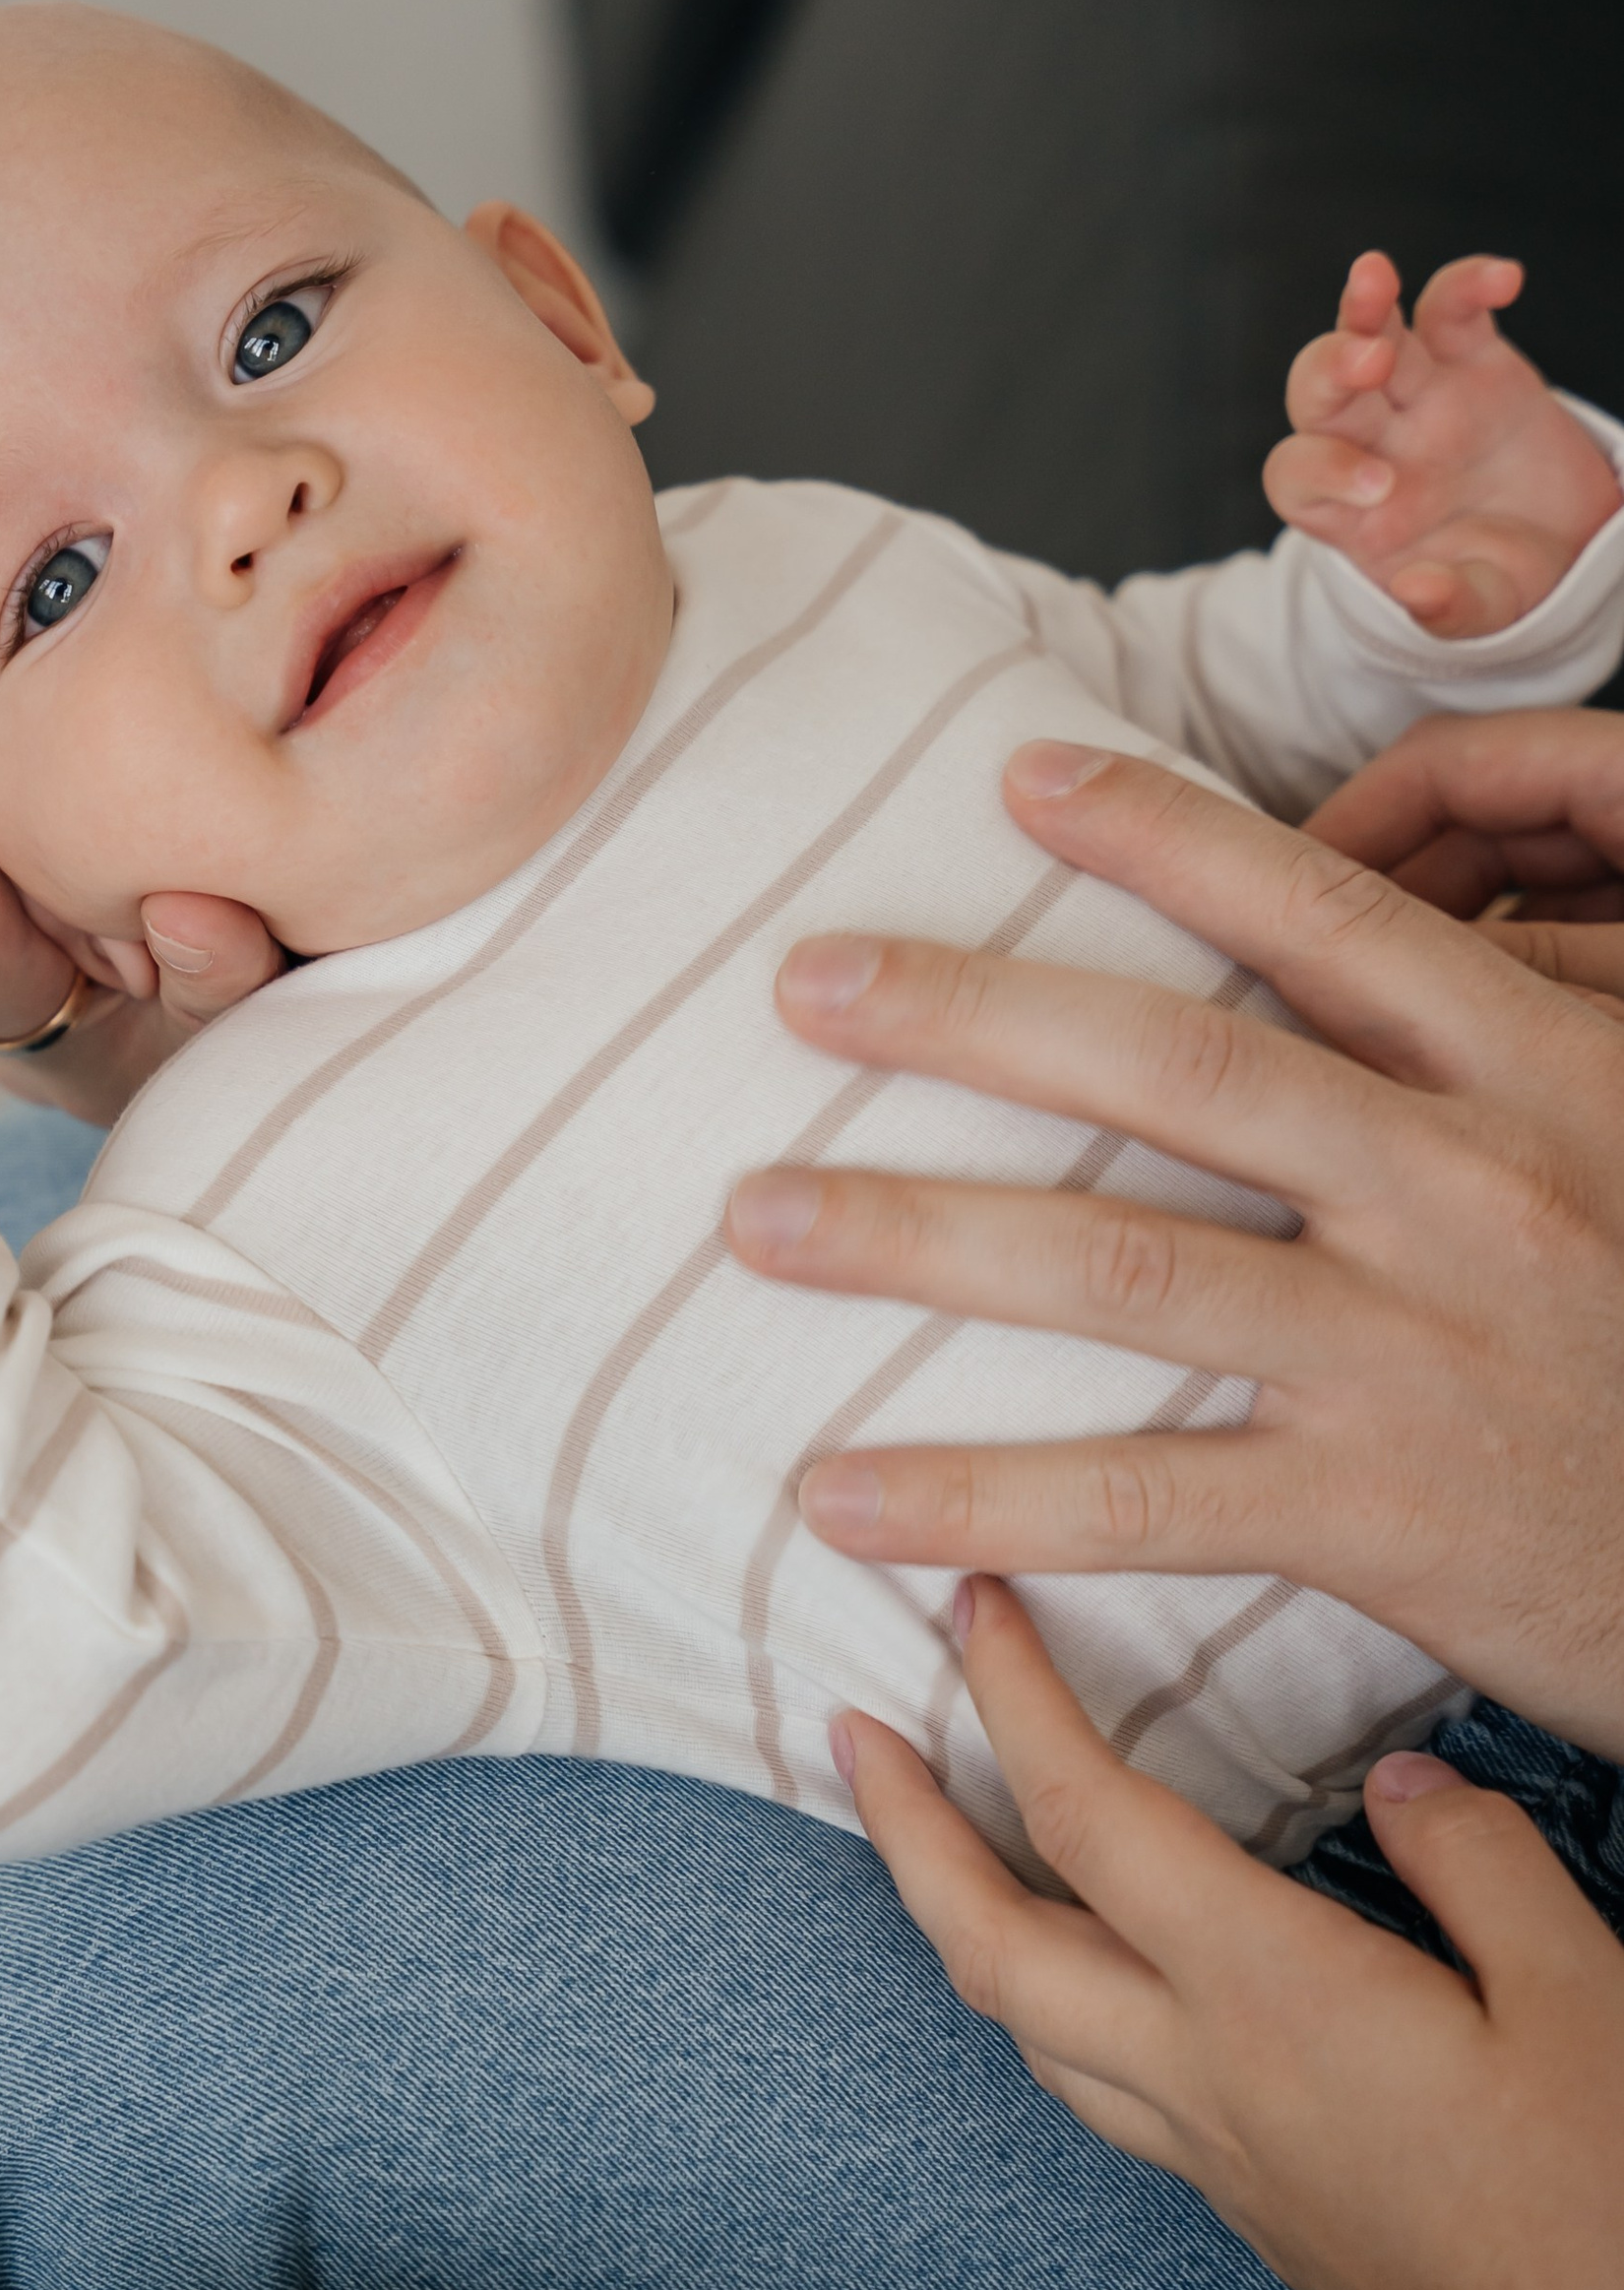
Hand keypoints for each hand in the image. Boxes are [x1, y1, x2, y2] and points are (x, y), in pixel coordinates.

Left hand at [728, 738, 1623, 1750]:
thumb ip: (1506, 1041)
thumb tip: (1348, 955)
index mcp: (1533, 1073)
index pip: (1321, 919)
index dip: (1161, 834)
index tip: (1014, 778)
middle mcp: (1463, 1189)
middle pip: (1173, 1070)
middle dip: (970, 1015)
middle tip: (803, 983)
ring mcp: (1410, 1352)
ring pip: (1118, 1271)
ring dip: (915, 1238)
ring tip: (756, 1219)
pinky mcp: (1375, 1511)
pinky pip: (1135, 1499)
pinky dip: (974, 1500)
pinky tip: (838, 1498)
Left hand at [838, 1582, 1623, 2289]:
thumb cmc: (1604, 2224)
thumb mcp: (1589, 1998)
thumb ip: (1479, 1864)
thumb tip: (1398, 1782)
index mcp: (1269, 1997)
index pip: (1088, 1816)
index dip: (1013, 1697)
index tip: (969, 1605)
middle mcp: (1202, 2077)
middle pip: (985, 1941)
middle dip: (901, 1827)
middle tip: (854, 1731)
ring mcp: (1214, 2157)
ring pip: (1022, 2026)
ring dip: (955, 1919)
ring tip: (936, 1838)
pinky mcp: (1250, 2212)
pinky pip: (1092, 2087)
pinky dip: (1045, 2003)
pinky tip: (1085, 1976)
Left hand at [1263, 250, 1619, 638]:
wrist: (1566, 543)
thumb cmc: (1502, 578)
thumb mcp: (1482, 607)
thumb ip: (1449, 607)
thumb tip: (1415, 593)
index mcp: (1351, 510)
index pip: (1298, 477)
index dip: (1325, 472)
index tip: (1382, 487)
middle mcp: (1371, 443)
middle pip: (1318, 394)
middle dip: (1330, 370)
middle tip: (1367, 364)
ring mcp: (1417, 395)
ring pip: (1372, 335)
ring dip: (1365, 306)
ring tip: (1373, 275)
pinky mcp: (1471, 359)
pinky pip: (1452, 310)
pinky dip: (1468, 284)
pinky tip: (1504, 278)